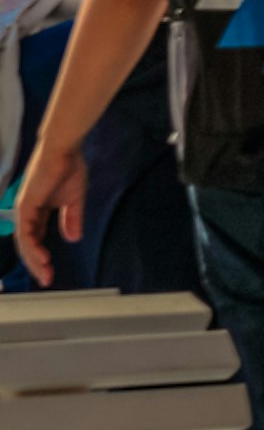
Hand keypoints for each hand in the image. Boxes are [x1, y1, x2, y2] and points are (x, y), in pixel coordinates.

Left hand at [13, 139, 84, 282]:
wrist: (63, 150)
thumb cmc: (68, 168)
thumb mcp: (74, 199)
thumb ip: (72, 218)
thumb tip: (73, 238)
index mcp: (37, 211)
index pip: (36, 239)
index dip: (42, 255)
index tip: (52, 271)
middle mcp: (26, 213)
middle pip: (28, 245)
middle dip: (37, 264)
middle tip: (47, 279)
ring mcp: (24, 211)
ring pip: (25, 243)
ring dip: (34, 260)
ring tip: (45, 273)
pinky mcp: (25, 207)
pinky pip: (26, 233)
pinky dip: (33, 248)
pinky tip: (42, 258)